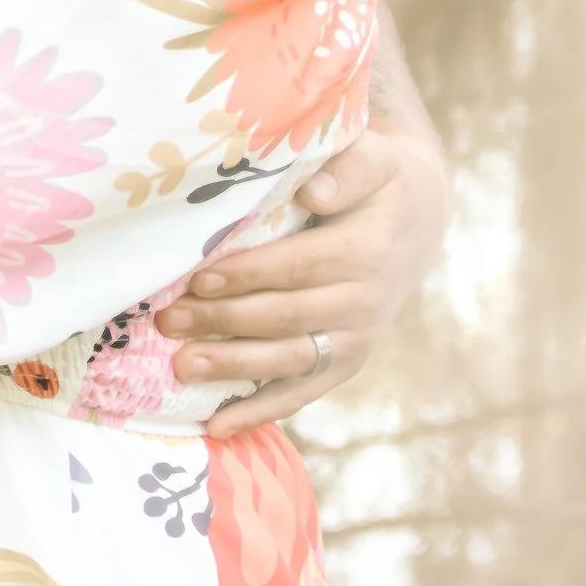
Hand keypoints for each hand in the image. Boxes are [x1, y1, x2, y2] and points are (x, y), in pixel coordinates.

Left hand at [154, 118, 448, 434]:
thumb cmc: (376, 181)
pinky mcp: (346, 362)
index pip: (299, 265)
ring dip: (235, 367)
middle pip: (286, 316)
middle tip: (168, 320)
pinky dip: (261, 412)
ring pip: (290, 360)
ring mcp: (355, 339)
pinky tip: (217, 427)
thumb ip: (347, 169)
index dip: (249, 273)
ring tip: (182, 367)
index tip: (199, 276)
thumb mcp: (373, 159)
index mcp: (365, 249)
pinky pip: (302, 392)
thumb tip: (314, 190)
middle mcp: (363, 302)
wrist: (417, 221)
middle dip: (224, 320)